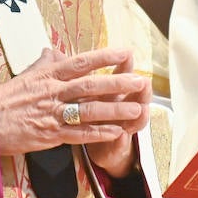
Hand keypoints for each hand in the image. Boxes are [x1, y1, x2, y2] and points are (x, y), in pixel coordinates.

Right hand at [0, 47, 148, 165]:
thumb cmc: (3, 99)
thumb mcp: (25, 75)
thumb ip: (43, 64)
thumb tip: (52, 51)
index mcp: (48, 75)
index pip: (81, 62)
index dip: (104, 57)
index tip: (125, 52)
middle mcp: (52, 92)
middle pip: (90, 85)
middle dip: (117, 83)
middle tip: (140, 81)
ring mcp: (52, 114)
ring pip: (88, 110)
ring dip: (114, 110)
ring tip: (135, 108)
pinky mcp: (50, 134)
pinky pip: (78, 134)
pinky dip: (98, 133)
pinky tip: (116, 132)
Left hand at [84, 49, 151, 177]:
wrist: (95, 145)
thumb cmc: (87, 112)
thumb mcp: (78, 90)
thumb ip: (72, 72)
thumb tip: (53, 51)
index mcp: (111, 91)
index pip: (121, 75)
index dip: (124, 65)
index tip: (127, 54)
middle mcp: (120, 106)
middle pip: (134, 96)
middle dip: (139, 88)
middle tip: (144, 81)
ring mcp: (121, 126)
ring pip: (134, 120)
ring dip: (138, 114)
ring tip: (141, 110)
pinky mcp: (115, 146)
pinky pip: (118, 144)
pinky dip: (119, 140)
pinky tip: (121, 136)